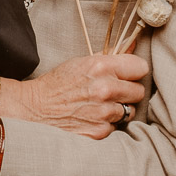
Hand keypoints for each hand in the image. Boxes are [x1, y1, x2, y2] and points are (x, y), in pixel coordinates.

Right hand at [0, 53, 148, 138]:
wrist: (35, 109)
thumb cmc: (57, 84)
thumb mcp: (80, 62)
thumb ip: (109, 57)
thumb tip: (132, 44)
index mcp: (101, 67)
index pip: (140, 67)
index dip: (134, 71)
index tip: (128, 74)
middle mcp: (105, 89)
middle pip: (139, 91)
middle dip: (128, 91)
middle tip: (113, 91)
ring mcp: (104, 112)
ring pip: (130, 110)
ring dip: (119, 109)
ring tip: (100, 105)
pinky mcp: (100, 131)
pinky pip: (116, 126)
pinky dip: (108, 123)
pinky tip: (93, 117)